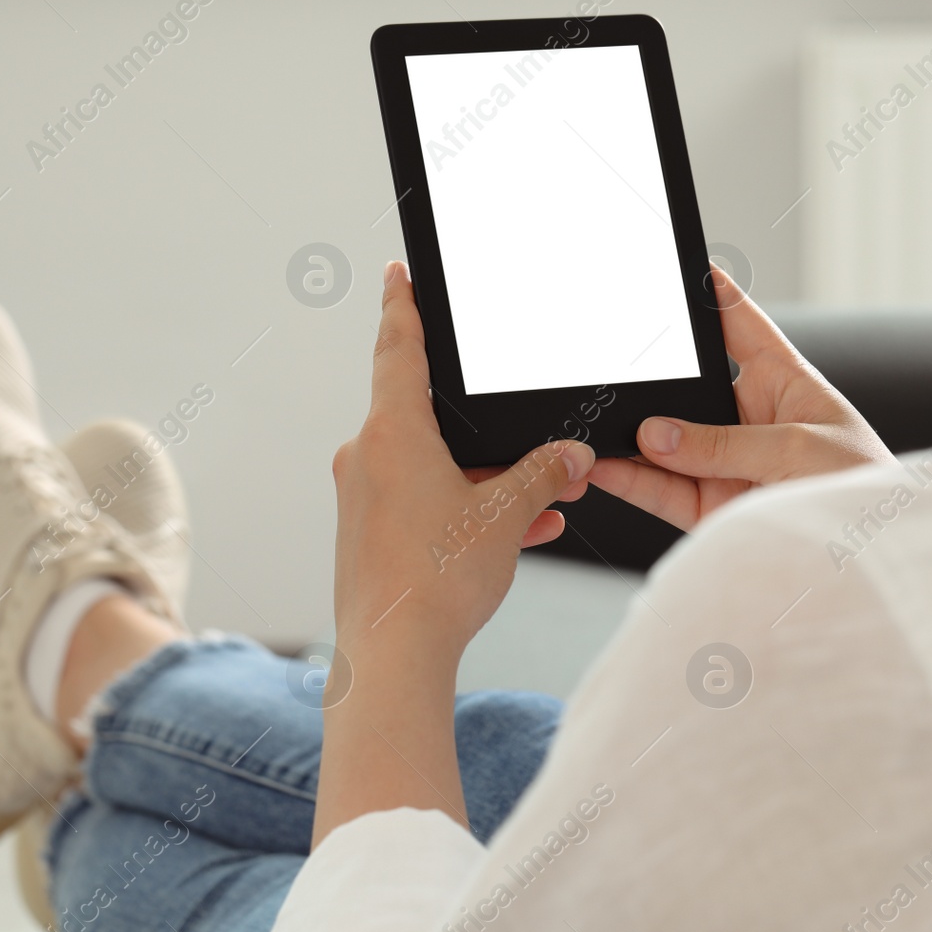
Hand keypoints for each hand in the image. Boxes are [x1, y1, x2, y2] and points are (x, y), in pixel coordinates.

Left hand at [315, 260, 593, 845]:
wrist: (391, 657)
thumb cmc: (437, 581)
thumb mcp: (506, 516)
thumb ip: (541, 476)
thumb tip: (570, 458)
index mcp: (392, 433)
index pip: (396, 348)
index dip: (403, 306)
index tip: (396, 274)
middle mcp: (366, 458)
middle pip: (427, 417)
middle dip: (483, 429)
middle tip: (524, 434)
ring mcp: (361, 499)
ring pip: (432, 467)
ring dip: (482, 478)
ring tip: (538, 500)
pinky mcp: (366, 536)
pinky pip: (421, 503)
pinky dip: (462, 508)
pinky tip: (514, 533)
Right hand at [588, 266, 892, 530]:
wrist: (872, 556)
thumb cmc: (859, 488)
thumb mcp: (798, 450)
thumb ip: (724, 443)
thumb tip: (655, 436)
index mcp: (783, 382)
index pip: (740, 324)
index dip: (710, 293)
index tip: (677, 265)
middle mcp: (748, 420)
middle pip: (686, 388)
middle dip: (649, 379)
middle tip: (612, 368)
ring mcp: (725, 464)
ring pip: (663, 443)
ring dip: (629, 436)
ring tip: (595, 423)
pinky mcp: (710, 507)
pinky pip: (659, 490)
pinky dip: (629, 480)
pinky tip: (603, 466)